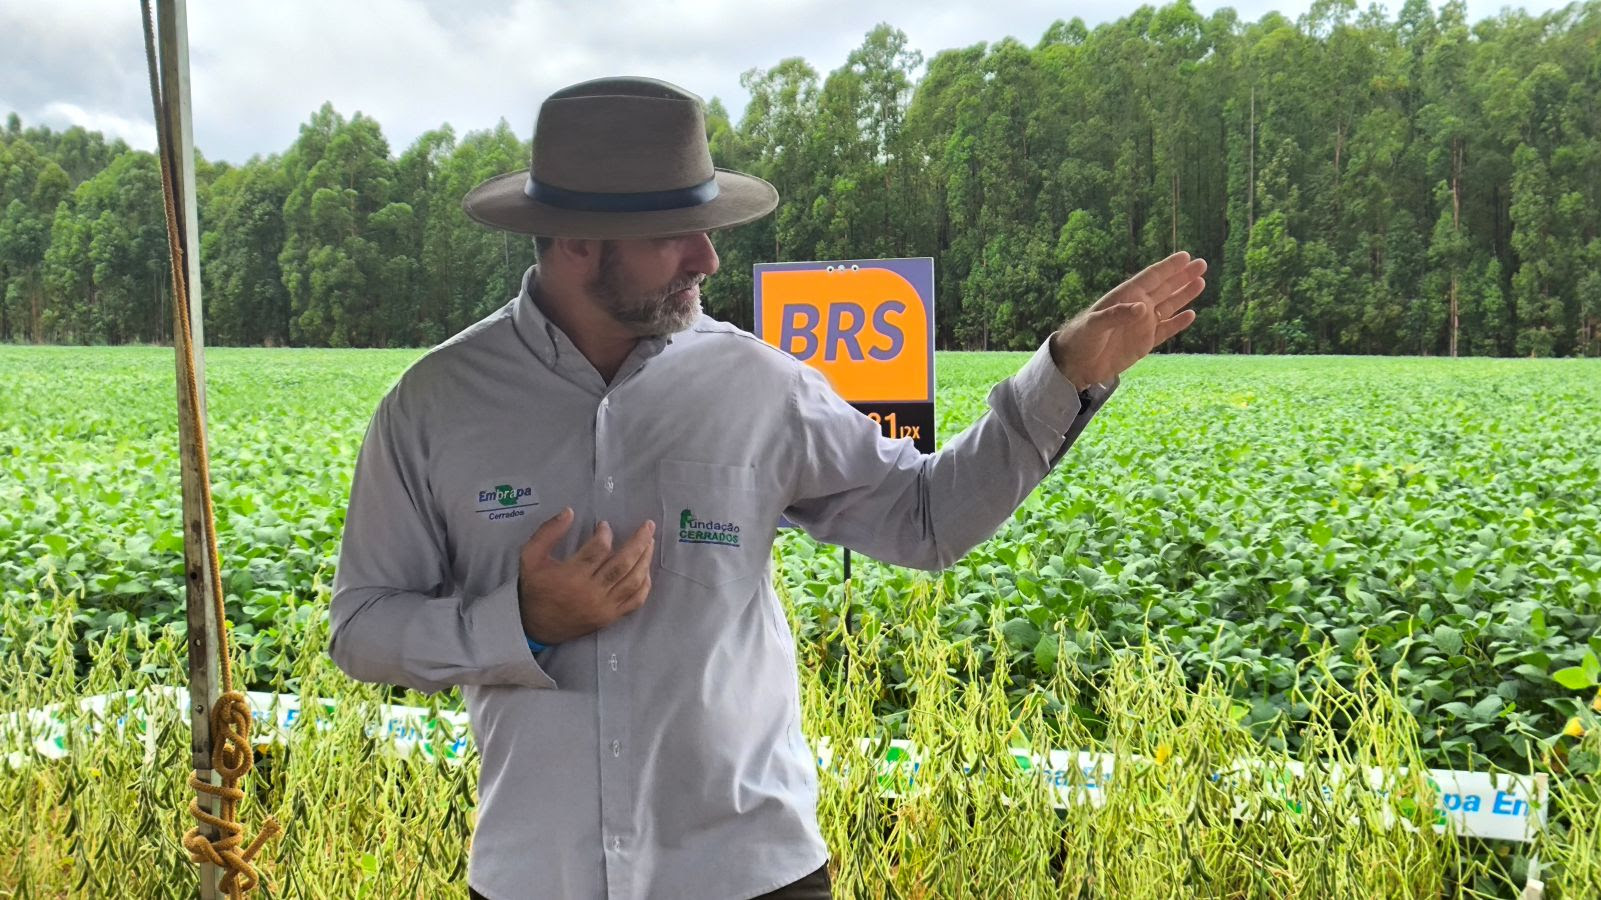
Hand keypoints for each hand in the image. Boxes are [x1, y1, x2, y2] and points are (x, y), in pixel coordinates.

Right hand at [517, 508, 654, 645]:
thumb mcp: (530, 556)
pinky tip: (646, 570)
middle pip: (622, 564)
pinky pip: (635, 601)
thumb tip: (569, 511)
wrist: (535, 626)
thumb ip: (548, 532)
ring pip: (633, 581)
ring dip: (645, 560)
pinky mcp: (610, 617)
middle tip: (648, 525)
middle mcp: (591, 592)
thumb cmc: (535, 588)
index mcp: (571, 575)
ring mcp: (603, 607)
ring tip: (650, 542)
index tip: (605, 525)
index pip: (598, 550)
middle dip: (639, 542)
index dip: (605, 534)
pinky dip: (645, 585)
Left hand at [1050, 251, 1206, 389]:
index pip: (1150, 278)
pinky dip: (1178, 323)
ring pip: (1169, 306)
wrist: (1076, 365)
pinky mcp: (1144, 343)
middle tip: (1202, 264)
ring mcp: (1142, 325)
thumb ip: (1116, 315)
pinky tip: (1191, 314)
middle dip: (1182, 276)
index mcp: (1125, 297)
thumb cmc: (1080, 339)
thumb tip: (1143, 307)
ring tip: (1201, 282)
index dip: (1167, 267)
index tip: (1185, 256)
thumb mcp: (1094, 325)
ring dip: (1184, 295)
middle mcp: (1137, 308)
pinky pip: (1166, 330)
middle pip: (1164, 288)